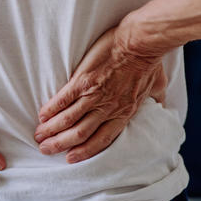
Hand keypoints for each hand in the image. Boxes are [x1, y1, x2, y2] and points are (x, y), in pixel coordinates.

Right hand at [34, 26, 166, 162]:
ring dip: (52, 130)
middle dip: (60, 144)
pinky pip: (63, 100)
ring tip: (39, 135)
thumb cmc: (149, 61)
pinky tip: (42, 115)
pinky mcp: (82, 81)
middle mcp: (107, 109)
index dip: (84, 152)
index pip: (102, 140)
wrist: (140, 42)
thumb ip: (156, 99)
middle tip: (45, 150)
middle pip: (80, 134)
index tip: (70, 158)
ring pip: (69, 120)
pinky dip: (51, 110)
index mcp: (124, 112)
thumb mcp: (157, 86)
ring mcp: (93, 95)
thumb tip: (162, 104)